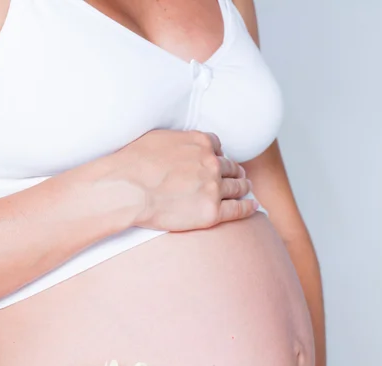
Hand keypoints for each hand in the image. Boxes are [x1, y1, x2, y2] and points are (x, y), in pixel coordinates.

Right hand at [113, 129, 257, 230]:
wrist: (127, 189)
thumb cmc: (132, 164)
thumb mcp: (156, 138)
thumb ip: (175, 141)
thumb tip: (175, 146)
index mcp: (200, 143)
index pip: (217, 147)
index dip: (218, 155)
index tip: (218, 162)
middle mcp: (211, 163)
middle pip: (231, 167)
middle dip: (234, 171)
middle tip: (238, 177)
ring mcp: (214, 188)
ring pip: (237, 186)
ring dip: (243, 188)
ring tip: (245, 191)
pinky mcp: (212, 212)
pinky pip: (238, 209)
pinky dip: (248, 207)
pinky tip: (253, 207)